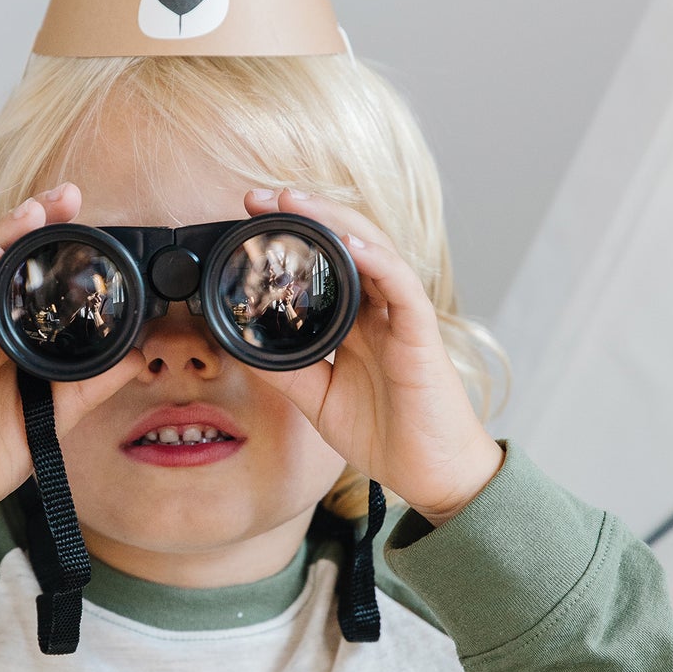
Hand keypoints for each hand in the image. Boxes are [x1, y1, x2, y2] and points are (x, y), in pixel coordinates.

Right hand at [0, 183, 144, 528]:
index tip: (86, 214)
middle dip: (33, 219)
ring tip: (36, 210)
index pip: (28, 270)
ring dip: (4, 232)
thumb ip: (93, 382)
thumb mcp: (57, 414)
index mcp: (5, 331)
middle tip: (68, 194)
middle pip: (2, 253)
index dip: (54, 238)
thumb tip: (139, 354)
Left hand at [240, 188, 503, 525]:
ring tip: (295, 200)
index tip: (249, 217)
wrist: (431, 475)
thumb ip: (288, 370)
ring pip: (373, 249)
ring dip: (334, 220)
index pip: (323, 261)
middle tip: (259, 196)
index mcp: (357, 320)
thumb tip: (242, 347)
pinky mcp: (421, 334)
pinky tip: (350, 243)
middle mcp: (379, 309)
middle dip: (304, 212)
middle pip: (345, 241)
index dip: (291, 234)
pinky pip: (402, 286)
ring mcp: (401, 317)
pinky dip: (377, 259)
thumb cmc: (387, 434)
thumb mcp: (319, 398)